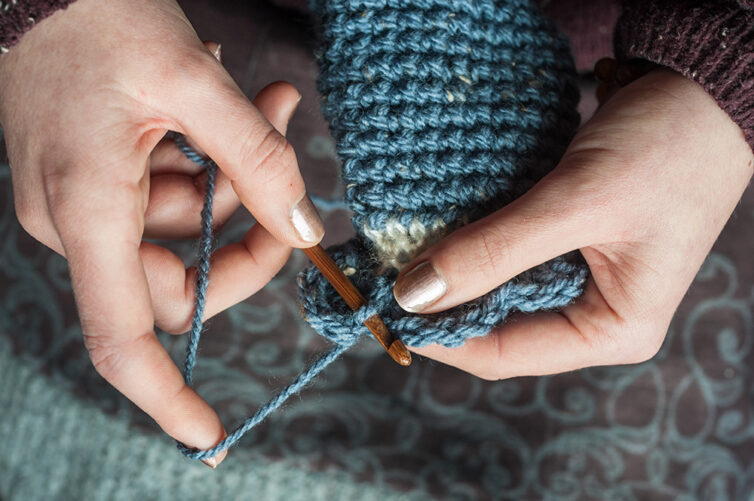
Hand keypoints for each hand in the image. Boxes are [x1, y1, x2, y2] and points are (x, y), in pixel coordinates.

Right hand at [0, 0, 322, 465]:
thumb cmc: (95, 12)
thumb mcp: (193, 81)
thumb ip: (258, 158)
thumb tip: (305, 225)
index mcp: (90, 214)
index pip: (123, 339)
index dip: (166, 396)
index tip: (210, 435)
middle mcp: (79, 222)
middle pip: (183, 278)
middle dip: (248, 225)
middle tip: (287, 160)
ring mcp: (84, 199)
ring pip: (186, 227)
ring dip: (236, 172)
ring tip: (260, 99)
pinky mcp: (95, 173)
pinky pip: (167, 191)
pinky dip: (207, 157)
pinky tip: (218, 97)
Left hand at [392, 68, 753, 379]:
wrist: (706, 94)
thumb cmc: (669, 149)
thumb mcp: (577, 202)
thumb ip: (495, 251)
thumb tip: (415, 293)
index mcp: (611, 331)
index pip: (503, 354)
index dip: (438, 335)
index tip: (384, 306)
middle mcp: (594, 317)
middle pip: (497, 326)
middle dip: (443, 302)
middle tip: (385, 273)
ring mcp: (581, 282)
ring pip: (498, 290)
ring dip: (455, 270)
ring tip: (404, 249)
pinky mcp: (569, 247)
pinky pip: (509, 258)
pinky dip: (475, 243)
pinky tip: (441, 228)